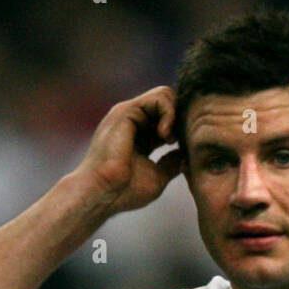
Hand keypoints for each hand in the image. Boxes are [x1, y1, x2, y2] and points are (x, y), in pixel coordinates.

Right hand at [72, 85, 184, 216]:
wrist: (103, 193)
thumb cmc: (124, 191)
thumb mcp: (157, 177)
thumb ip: (171, 163)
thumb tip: (185, 157)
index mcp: (139, 135)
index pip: (166, 118)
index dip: (180, 129)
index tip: (182, 149)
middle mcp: (133, 121)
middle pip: (167, 103)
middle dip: (180, 120)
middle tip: (177, 143)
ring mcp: (129, 113)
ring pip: (165, 95)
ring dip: (175, 115)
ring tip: (169, 139)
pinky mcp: (127, 111)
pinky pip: (159, 98)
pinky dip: (169, 113)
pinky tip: (165, 134)